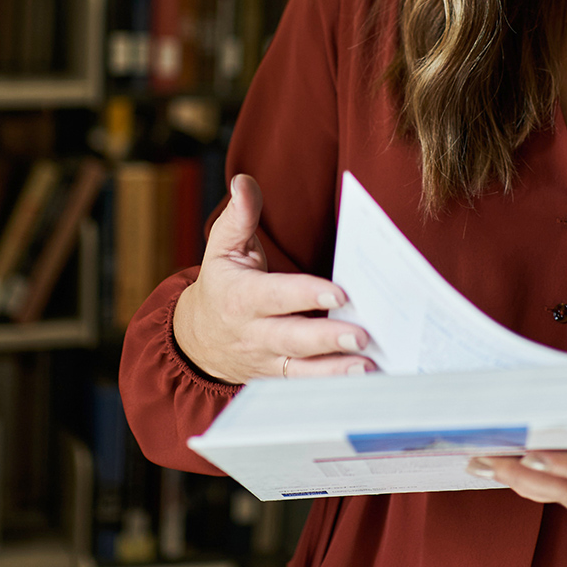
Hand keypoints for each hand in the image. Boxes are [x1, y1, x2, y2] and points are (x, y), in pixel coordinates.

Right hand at [172, 174, 374, 384]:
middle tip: (364, 335)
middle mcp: (252, 333)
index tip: (340, 291)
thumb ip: (239, 216)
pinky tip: (363, 378)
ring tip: (369, 365)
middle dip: (327, 338)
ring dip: (337, 370)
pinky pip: (306, 385)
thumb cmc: (222, 284)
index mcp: (240, 297)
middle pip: (292, 338)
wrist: (198, 338)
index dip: (305, 293)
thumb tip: (244, 182)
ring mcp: (266, 360)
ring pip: (301, 369)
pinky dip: (333, 384)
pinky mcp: (278, 378)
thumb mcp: (222, 247)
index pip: (274, 295)